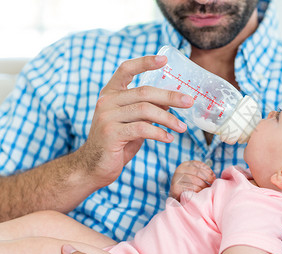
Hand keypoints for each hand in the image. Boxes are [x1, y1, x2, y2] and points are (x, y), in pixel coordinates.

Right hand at [76, 55, 193, 188]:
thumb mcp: (132, 122)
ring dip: (168, 119)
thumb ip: (146, 110)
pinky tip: (168, 139)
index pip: (126, 69)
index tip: (164, 59)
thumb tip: (170, 100)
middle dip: (170, 96)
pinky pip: (142, 129)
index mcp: (110, 93)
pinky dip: (159, 133)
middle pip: (144, 91)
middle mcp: (106, 101)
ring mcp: (107, 116)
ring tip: (182, 128)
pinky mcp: (111, 133)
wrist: (92, 167)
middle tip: (189, 101)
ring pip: (145, 110)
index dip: (145, 62)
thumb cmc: (116, 144)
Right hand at [170, 160, 215, 199]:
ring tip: (207, 190)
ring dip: (203, 186)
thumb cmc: (189, 185)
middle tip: (213, 184)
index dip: (208, 170)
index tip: (214, 177)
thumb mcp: (194, 176)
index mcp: (185, 164)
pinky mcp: (176, 188)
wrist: (176, 197)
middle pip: (197, 172)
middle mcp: (179, 170)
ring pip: (194, 181)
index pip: (199, 164)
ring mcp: (176, 179)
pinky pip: (190, 189)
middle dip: (208, 178)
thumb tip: (214, 176)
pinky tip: (200, 194)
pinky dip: (197, 192)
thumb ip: (202, 173)